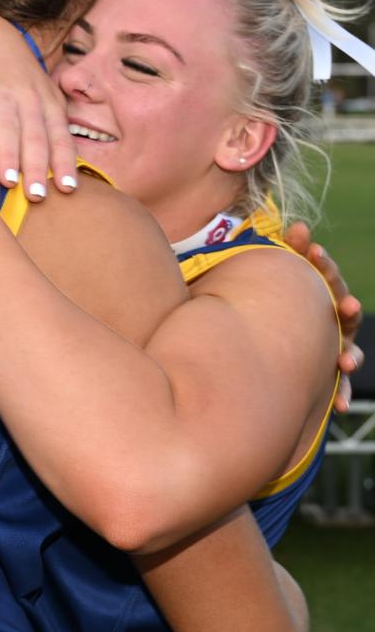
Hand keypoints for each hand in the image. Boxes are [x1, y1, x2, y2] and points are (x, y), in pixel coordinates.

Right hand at [0, 15, 76, 200]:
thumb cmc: (18, 77)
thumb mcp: (43, 94)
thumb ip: (52, 127)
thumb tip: (62, 168)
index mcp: (50, 104)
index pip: (60, 138)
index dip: (64, 164)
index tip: (67, 189)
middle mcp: (31, 100)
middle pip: (36, 137)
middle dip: (37, 168)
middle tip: (38, 196)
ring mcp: (4, 96)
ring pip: (9, 129)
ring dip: (9, 157)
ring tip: (8, 182)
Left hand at [284, 221, 363, 409]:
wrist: (280, 341)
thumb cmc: (283, 303)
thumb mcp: (284, 277)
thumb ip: (292, 251)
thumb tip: (298, 226)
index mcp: (323, 292)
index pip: (326, 274)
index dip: (321, 263)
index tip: (313, 251)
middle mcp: (337, 319)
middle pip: (346, 312)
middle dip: (347, 308)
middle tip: (346, 305)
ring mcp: (338, 346)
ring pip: (350, 351)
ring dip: (349, 356)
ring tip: (344, 360)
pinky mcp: (331, 373)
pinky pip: (339, 385)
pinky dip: (340, 394)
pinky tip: (338, 405)